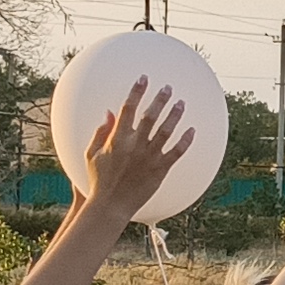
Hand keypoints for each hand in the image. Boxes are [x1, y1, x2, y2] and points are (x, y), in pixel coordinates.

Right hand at [82, 78, 194, 217]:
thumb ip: (101, 132)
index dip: (137, 91)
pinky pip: (176, 152)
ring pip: (166, 130)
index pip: (129, 108)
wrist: (110, 205)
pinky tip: (193, 130)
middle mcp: (135, 144)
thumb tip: (110, 112)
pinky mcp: (160, 170)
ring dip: (175, 115)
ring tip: (181, 103)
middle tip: (168, 88)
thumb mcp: (92, 154)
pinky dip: (186, 140)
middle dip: (160, 99)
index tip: (144, 79)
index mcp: (118, 138)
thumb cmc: (98, 181)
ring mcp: (149, 157)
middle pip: (151, 115)